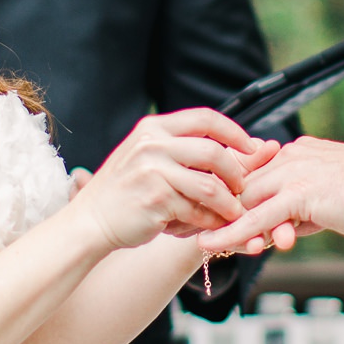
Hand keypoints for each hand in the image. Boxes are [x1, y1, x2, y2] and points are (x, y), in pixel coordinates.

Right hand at [75, 111, 278, 251]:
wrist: (91, 220)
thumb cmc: (126, 190)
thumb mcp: (147, 155)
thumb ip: (182, 147)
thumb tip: (238, 144)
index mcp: (153, 128)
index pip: (205, 118)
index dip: (235, 132)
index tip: (252, 148)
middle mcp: (152, 144)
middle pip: (214, 152)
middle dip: (236, 172)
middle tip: (242, 187)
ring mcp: (153, 172)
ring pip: (211, 186)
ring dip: (229, 202)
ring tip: (233, 211)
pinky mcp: (156, 200)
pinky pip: (197, 210)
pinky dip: (211, 220)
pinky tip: (212, 225)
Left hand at [198, 135, 343, 257]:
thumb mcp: (328, 201)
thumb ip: (302, 211)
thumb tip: (284, 231)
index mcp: (296, 152)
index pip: (253, 173)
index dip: (229, 194)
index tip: (205, 210)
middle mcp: (290, 156)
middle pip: (242, 184)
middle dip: (215, 208)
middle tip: (189, 227)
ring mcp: (294, 173)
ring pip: (244, 200)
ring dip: (218, 222)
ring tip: (194, 239)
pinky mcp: (301, 194)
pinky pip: (258, 216)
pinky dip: (232, 231)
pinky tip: (212, 242)